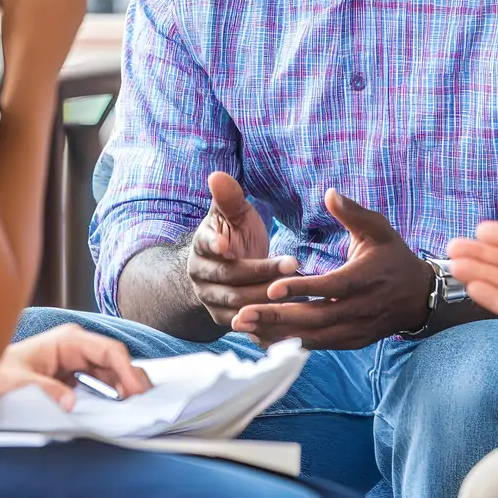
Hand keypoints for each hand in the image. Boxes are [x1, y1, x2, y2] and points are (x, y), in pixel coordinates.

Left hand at [0, 323, 150, 409]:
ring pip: (111, 371)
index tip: (137, 389)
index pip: (108, 350)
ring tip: (134, 405)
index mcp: (68, 340)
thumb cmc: (2, 372)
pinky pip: (100, 381)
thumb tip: (71, 402)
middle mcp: (77, 346)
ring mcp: (78, 359)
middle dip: (130, 379)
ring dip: (123, 387)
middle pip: (114, 360)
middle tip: (143, 401)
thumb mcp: (19, 381)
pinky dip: (112, 392)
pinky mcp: (76, 373)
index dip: (127, 369)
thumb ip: (46, 390)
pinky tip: (118, 404)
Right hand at [187, 171, 298, 325]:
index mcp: (201, 246)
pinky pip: (245, 323)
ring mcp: (210, 300)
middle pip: (229, 277)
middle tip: (292, 263)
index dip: (215, 244)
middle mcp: (200, 276)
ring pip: (238, 303)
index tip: (228, 243)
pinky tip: (291, 313)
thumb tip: (216, 175)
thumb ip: (229, 198)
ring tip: (297, 289)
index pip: (206, 245)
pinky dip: (266, 320)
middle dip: (261, 272)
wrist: (229, 266)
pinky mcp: (224, 319)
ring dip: (267, 296)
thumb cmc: (236, 234)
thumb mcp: (235, 214)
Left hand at [231, 188, 432, 348]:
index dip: (301, 289)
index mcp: (365, 279)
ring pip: (313, 337)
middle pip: (314, 318)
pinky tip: (263, 338)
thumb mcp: (379, 229)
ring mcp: (356, 329)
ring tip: (244, 328)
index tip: (271, 288)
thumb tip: (329, 192)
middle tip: (241, 315)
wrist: (420, 296)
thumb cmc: (394, 257)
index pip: (330, 287)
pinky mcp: (351, 341)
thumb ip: (353, 212)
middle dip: (276, 317)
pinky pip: (318, 346)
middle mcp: (360, 309)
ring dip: (277, 334)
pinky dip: (290, 344)